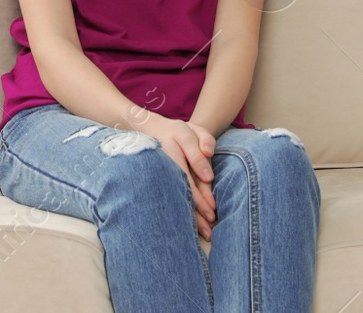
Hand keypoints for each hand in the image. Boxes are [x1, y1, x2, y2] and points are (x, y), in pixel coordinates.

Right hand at [146, 117, 216, 239]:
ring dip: (190, 217)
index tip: (212, 209)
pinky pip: (171, 198)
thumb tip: (208, 158)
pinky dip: (181, 212)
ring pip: (176, 198)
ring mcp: (161, 176)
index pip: (189, 176)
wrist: (149, 132)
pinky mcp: (160, 183)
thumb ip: (204, 140)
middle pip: (182, 191)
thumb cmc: (178, 133)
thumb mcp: (192, 130)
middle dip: (196, 212)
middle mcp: (165, 167)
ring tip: (204, 233)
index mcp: (173, 153)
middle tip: (210, 228)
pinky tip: (190, 226)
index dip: (200, 194)